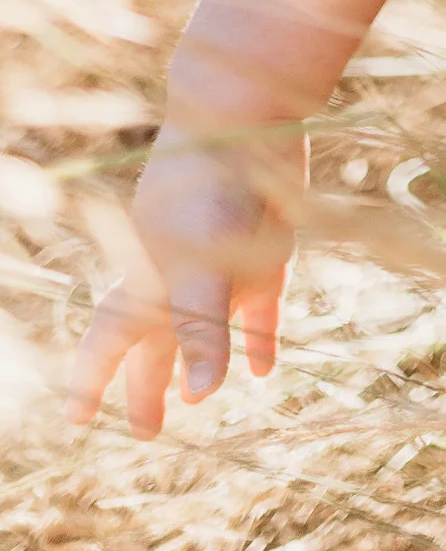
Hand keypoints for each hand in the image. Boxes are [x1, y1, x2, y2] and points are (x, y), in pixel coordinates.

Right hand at [67, 122, 301, 436]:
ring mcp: (221, 266)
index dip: (93, 380)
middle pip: (156, 344)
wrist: (249, 117)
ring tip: (195, 401)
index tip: (77, 419)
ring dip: (200, 365)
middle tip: (147, 434)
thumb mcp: (202, 264)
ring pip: (205, 328)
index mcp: (145, 280)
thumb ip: (201, 328)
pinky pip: (258, 309)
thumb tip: (200, 396)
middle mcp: (179, 277)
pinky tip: (263, 370)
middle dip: (147, 388)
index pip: (110, 341)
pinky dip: (259, 339)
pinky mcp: (262, 254)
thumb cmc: (210, 188)